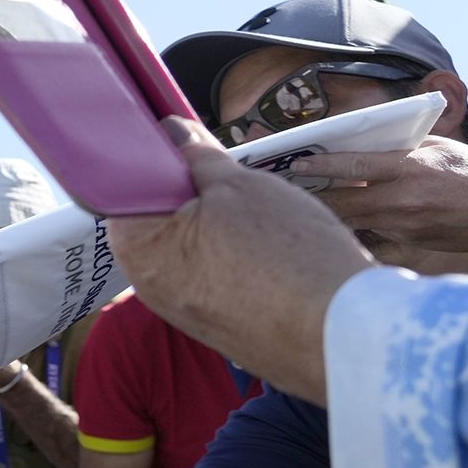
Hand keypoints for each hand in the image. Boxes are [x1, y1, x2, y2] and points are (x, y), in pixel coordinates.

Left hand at [110, 118, 372, 404]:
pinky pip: (214, 280)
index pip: (125, 190)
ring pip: (189, 251)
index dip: (153, 162)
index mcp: (138, 247)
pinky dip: (232, 259)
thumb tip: (172, 132)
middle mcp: (149, 287)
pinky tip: (268, 251)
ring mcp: (182, 312)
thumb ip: (198, 158)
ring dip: (215, 227)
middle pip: (158, 221)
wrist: (343, 334)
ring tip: (258, 217)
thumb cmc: (287, 255)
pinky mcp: (217, 328)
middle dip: (188, 194)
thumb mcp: (241, 186)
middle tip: (228, 178)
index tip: (181, 145)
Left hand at [292, 139, 467, 253]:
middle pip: (343, 202)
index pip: (355, 165)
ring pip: (351, 222)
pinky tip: (335, 228)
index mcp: (411, 169)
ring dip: (327, 215)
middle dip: (312, 196)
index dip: (322, 165)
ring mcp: (404, 227)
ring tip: (304, 206)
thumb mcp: (435, 149)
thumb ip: (395, 149)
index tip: (297, 163)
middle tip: (289, 189)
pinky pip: (368, 240)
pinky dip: (352, 232)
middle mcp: (403, 200)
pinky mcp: (407, 245)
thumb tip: (357, 147)